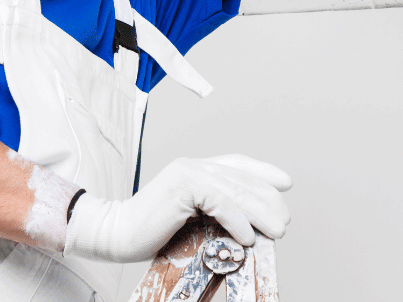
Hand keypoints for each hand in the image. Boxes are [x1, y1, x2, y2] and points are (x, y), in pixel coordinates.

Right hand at [64, 155, 291, 262]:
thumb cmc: (152, 234)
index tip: (286, 183)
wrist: (117, 235)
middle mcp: (194, 165)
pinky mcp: (181, 186)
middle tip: (284, 223)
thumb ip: (217, 217)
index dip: (263, 171)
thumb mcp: (193, 222)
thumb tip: (253, 229)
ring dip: (261, 213)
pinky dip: (238, 221)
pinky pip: (220, 202)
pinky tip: (248, 238)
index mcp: (196, 170)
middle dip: (269, 200)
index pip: (237, 163)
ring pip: (236, 189)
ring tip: (277, 231)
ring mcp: (187, 172)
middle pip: (242, 178)